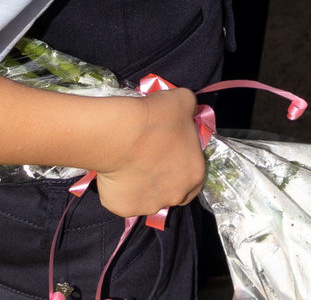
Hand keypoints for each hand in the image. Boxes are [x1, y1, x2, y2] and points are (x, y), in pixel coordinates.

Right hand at [90, 86, 207, 221]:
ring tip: (130, 164)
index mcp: (195, 174)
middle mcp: (175, 196)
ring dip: (142, 186)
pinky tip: (115, 172)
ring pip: (147, 198)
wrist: (120, 134)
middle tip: (150, 159)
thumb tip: (186, 112)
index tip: (169, 152)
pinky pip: (123, 200)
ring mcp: (148, 205)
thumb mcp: (183, 101)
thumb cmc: (156, 118)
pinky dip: (120, 190)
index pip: (195, 177)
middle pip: (172, 191)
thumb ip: (189, 111)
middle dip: (164, 179)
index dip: (183, 164)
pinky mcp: (123, 208)